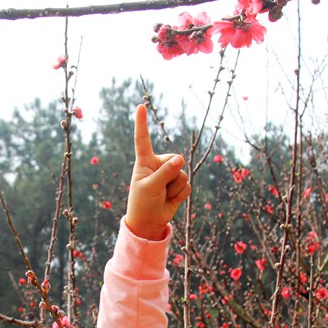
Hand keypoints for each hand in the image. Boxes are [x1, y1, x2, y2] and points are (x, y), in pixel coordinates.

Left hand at [125, 103, 190, 240]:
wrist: (149, 222)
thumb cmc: (143, 203)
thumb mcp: (150, 187)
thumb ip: (165, 172)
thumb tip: (180, 159)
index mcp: (145, 161)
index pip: (143, 139)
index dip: (142, 123)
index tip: (141, 106)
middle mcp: (158, 164)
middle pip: (174, 160)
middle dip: (170, 176)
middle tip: (158, 189)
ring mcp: (169, 174)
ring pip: (182, 173)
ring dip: (174, 188)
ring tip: (163, 195)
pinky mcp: (178, 185)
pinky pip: (187, 185)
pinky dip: (180, 195)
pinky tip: (170, 199)